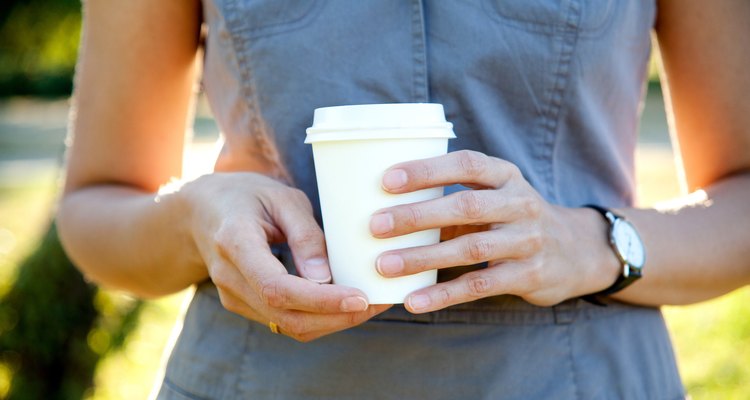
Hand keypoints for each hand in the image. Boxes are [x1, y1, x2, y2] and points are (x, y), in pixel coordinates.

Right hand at [182, 172, 389, 340]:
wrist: (201, 212)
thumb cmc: (247, 196)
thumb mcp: (282, 198)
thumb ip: (305, 235)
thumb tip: (326, 278)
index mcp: (234, 242)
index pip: (277, 287)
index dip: (320, 300)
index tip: (359, 298)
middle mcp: (229, 277)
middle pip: (285, 316)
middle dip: (336, 317)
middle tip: (377, 302)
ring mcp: (233, 296)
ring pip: (287, 326)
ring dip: (332, 322)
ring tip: (370, 304)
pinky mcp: (244, 305)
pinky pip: (284, 321)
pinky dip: (319, 318)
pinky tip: (345, 303)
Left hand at [369, 150, 618, 312]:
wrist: (575, 251)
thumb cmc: (513, 219)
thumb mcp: (494, 197)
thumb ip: (453, 198)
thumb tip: (385, 205)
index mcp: (505, 175)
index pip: (466, 164)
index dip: (427, 170)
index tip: (387, 180)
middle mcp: (520, 203)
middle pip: (464, 206)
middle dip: (417, 215)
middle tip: (376, 225)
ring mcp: (527, 240)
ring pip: (470, 248)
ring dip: (423, 258)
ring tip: (384, 265)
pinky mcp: (529, 275)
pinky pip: (480, 285)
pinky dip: (443, 294)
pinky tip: (413, 300)